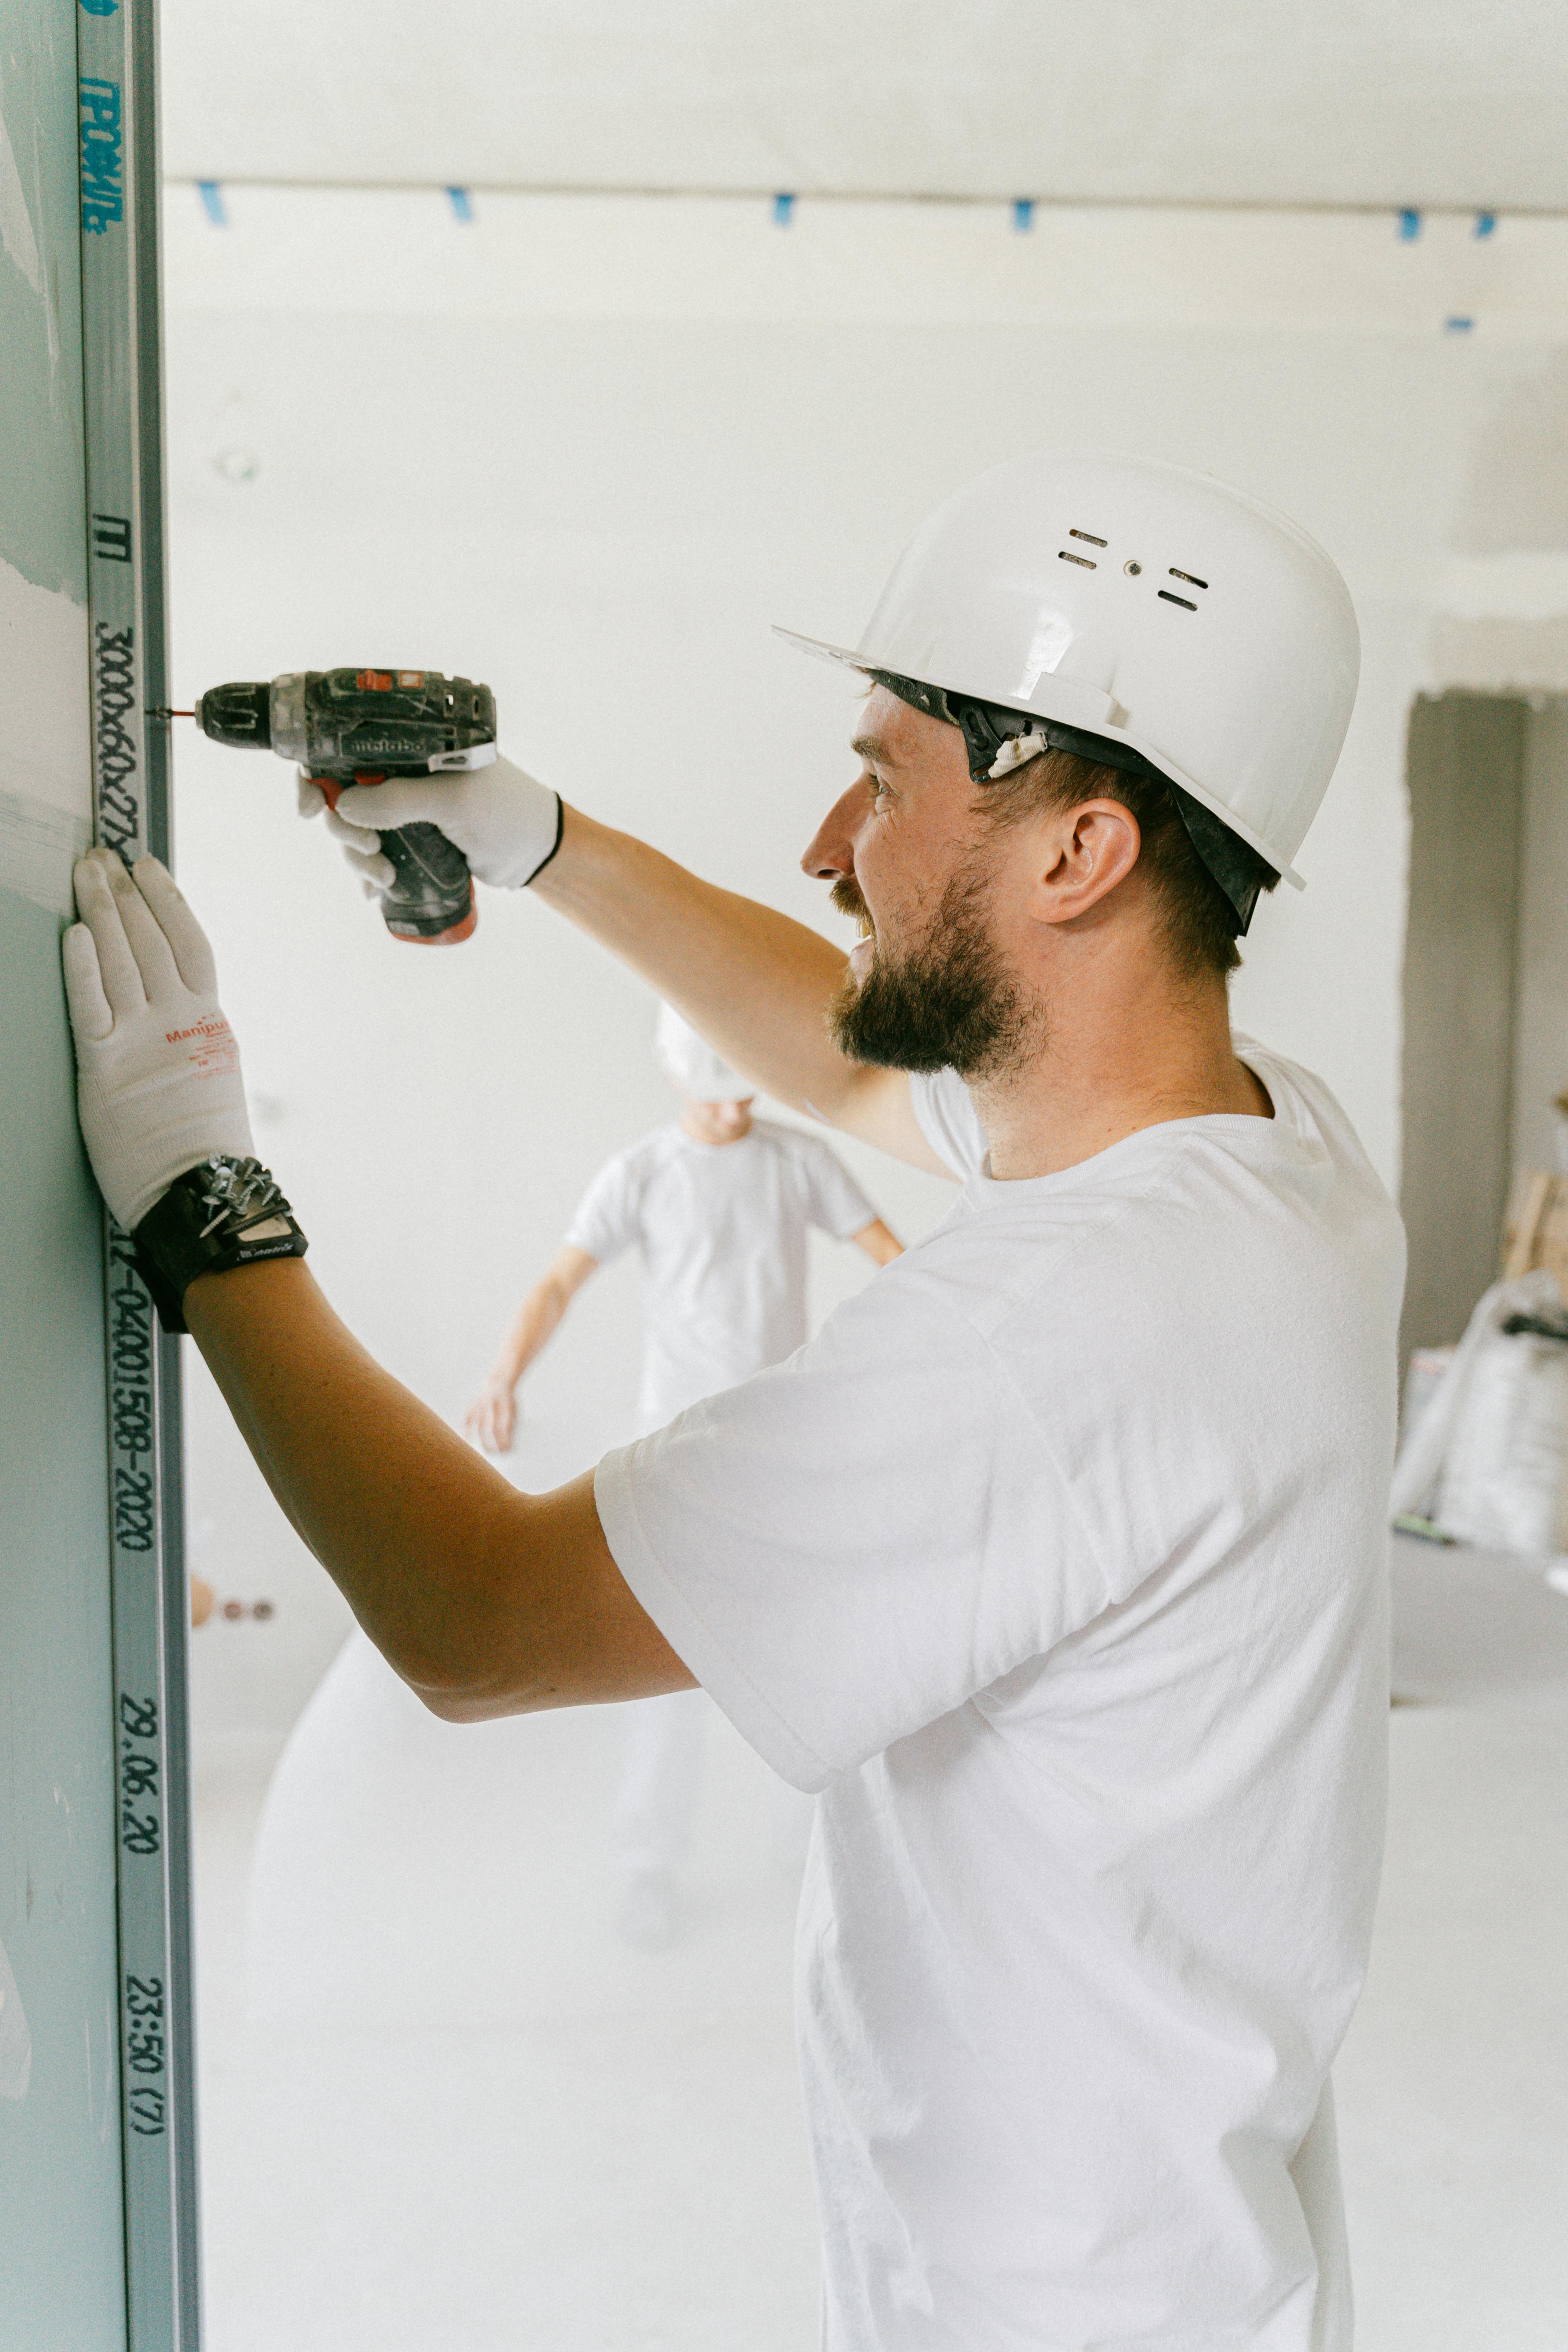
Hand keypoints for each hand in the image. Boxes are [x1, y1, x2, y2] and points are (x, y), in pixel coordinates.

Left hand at [63, 848, 254, 1230]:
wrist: (204, 1193)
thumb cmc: (206, 1149)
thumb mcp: (211, 1080)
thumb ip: (192, 1042)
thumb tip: (180, 1017)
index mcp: (208, 1023)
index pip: (190, 943)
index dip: (167, 899)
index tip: (147, 865)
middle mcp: (179, 1021)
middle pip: (152, 940)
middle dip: (125, 892)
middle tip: (103, 855)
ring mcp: (144, 1041)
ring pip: (123, 960)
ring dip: (103, 910)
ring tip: (87, 870)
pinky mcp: (106, 1068)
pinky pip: (92, 1008)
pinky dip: (83, 969)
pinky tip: (77, 934)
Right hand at [296, 753, 561, 893]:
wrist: (540, 854)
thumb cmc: (508, 813)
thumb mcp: (455, 802)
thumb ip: (401, 800)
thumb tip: (342, 806)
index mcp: (410, 743)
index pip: (345, 744)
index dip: (316, 772)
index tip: (310, 807)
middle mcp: (402, 769)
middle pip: (340, 793)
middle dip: (343, 829)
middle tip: (371, 852)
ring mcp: (405, 805)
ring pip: (354, 828)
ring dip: (358, 858)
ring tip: (385, 879)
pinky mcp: (411, 837)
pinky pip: (373, 853)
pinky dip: (369, 874)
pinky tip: (377, 893)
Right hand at [464, 1375, 518, 1453]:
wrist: (498, 1382)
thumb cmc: (508, 1402)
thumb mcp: (514, 1410)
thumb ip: (511, 1426)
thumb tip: (508, 1447)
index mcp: (506, 1406)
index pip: (504, 1427)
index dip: (504, 1440)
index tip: (506, 1450)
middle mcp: (492, 1405)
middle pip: (491, 1428)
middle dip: (493, 1442)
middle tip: (495, 1453)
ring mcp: (481, 1404)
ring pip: (479, 1425)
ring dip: (481, 1440)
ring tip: (485, 1451)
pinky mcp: (473, 1405)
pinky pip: (467, 1418)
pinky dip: (466, 1430)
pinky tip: (467, 1440)